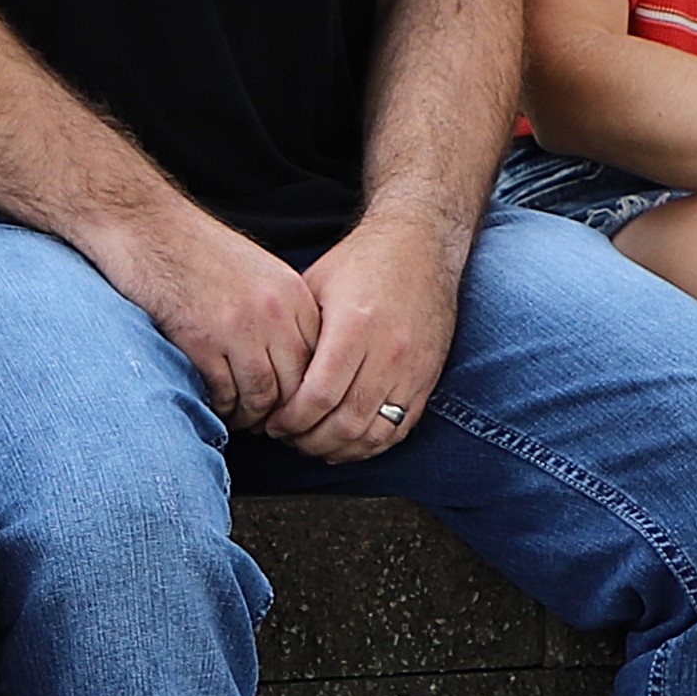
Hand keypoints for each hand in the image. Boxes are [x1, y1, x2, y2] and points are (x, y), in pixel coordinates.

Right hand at [113, 204, 326, 431]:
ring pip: (263, 397)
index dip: (304, 391)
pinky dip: (221, 406)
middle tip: (266, 423)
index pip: (317, 360)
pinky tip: (213, 402)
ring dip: (250, 415)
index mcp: (294, 294)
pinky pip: (225, 394)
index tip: (288, 404)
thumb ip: (282, 311)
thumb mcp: (259, 272)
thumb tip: (292, 362)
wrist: (150, 227)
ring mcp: (241, 328)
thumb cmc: (198, 250)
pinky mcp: (204, 341)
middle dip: (281, 412)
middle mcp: (275, 312)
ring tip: (238, 416)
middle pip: (296, 384)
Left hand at [271, 203, 469, 461]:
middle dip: (309, 440)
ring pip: (373, 434)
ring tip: (313, 444)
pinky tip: (346, 443)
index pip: (319, 396)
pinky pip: (399, 429)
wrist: (421, 246)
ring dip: (338, 449)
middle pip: (345, 422)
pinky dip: (370, 445)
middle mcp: (388, 352)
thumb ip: (297, 333)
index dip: (291, 420)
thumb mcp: (316, 284)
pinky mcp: (428, 378)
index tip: (274, 424)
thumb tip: (268, 378)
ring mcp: (413, 369)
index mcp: (354, 326)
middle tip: (288, 438)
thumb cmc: (361, 262)